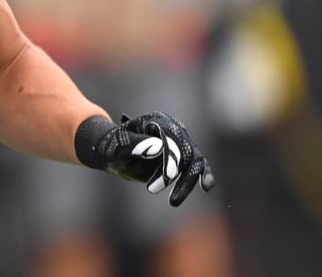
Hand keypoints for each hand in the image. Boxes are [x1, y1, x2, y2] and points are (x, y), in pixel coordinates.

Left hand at [74, 113, 214, 206]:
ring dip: (187, 182)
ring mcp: (181, 143)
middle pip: (186, 151)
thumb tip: (159, 147)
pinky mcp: (185, 157)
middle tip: (152, 190)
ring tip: (172, 202)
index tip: (166, 179)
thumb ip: (137, 144)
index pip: (173, 138)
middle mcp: (174, 129)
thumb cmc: (115, 147)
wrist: (115, 154)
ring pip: (195, 161)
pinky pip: (200, 166)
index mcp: (158, 121)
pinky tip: (206, 187)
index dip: (172, 159)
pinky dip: (204, 175)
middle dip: (175, 174)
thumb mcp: (120, 146)